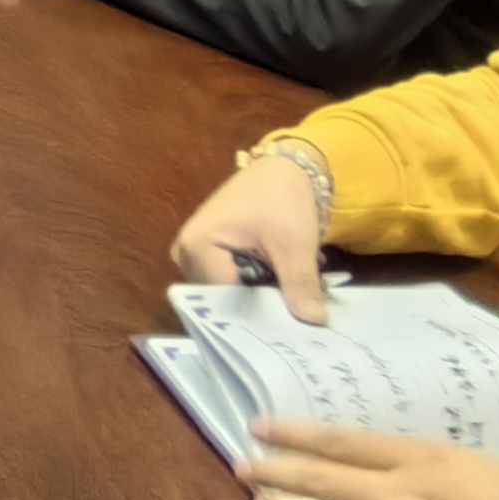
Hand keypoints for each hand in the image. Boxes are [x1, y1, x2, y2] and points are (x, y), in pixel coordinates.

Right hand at [169, 149, 329, 320]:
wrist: (283, 169)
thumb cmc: (282, 198)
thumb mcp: (295, 244)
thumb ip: (300, 284)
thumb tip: (313, 323)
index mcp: (196, 246)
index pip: (222, 300)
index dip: (256, 317)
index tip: (287, 330)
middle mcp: (184, 253)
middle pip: (220, 298)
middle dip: (256, 310)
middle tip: (291, 323)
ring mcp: (193, 253)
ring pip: (225, 292)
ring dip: (255, 300)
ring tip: (286, 307)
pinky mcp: (207, 253)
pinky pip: (226, 281)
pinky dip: (251, 288)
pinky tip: (276, 292)